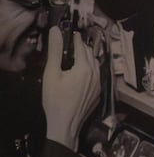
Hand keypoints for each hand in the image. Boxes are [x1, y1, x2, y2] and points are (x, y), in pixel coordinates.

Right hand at [42, 26, 100, 149]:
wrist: (65, 123)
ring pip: (96, 65)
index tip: (72, 34)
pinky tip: (83, 72)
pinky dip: (91, 70)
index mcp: (85, 68)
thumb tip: (56, 33)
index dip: (76, 39)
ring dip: (88, 58)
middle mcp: (95, 75)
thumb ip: (55, 51)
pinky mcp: (98, 93)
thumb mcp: (52, 73)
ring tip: (79, 55)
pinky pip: (97, 76)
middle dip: (82, 47)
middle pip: (90, 55)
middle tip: (74, 42)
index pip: (81, 47)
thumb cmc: (56, 101)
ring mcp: (98, 85)